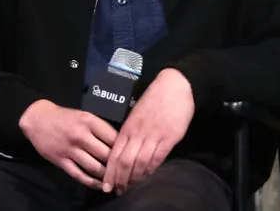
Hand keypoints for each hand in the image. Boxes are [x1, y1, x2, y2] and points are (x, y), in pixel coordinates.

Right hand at [18, 99, 117, 188]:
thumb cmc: (64, 117)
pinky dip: (92, 183)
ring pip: (95, 167)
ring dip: (107, 176)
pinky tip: (100, 185)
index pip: (114, 138)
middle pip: (106, 155)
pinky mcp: (61, 160)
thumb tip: (121, 143)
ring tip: (115, 181)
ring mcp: (70, 149)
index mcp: (89, 121)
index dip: (124, 149)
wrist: (37, 119)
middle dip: (118, 165)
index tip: (130, 156)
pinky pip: (79, 175)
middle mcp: (80, 135)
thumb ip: (100, 128)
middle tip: (126, 172)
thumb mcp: (84, 115)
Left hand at [101, 68, 194, 193]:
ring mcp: (152, 136)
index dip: (110, 170)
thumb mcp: (136, 115)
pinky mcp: (168, 138)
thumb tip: (125, 150)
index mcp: (127, 128)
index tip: (106, 183)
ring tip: (130, 189)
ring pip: (138, 162)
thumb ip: (131, 132)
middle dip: (119, 178)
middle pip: (123, 161)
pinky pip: (157, 158)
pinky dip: (150, 170)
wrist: (173, 87)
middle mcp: (137, 133)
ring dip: (133, 178)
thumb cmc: (154, 100)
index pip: (114, 153)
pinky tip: (147, 178)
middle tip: (116, 191)